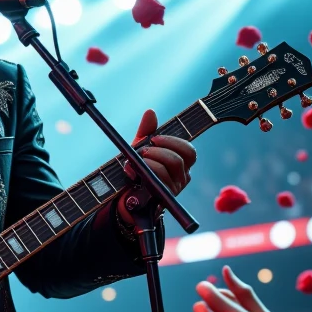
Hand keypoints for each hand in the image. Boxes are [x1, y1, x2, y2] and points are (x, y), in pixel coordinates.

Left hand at [117, 108, 196, 224]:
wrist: (122, 196)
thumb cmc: (135, 172)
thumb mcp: (139, 149)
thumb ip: (146, 132)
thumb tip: (150, 112)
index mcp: (181, 166)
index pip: (189, 152)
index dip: (173, 142)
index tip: (154, 138)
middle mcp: (181, 179)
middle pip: (178, 160)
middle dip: (159, 151)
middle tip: (144, 150)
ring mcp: (172, 190)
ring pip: (168, 170)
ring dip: (150, 160)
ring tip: (137, 160)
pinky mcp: (161, 199)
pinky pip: (158, 181)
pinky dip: (144, 171)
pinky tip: (131, 170)